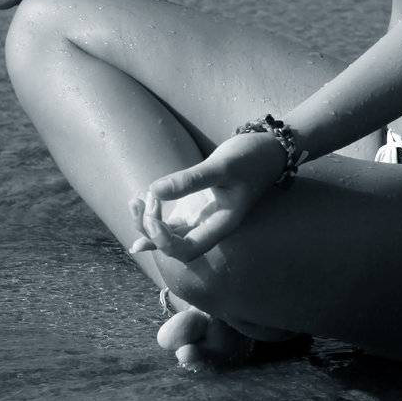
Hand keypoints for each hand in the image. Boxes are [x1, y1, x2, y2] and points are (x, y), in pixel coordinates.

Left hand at [128, 132, 289, 262]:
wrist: (267, 149)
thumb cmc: (251, 159)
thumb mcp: (222, 166)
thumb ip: (190, 180)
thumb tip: (154, 191)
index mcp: (220, 225)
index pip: (187, 250)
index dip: (164, 241)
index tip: (154, 214)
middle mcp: (209, 226)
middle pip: (173, 245)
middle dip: (150, 231)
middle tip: (140, 202)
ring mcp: (201, 215)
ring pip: (169, 232)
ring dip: (147, 222)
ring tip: (134, 200)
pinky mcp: (196, 203)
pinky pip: (171, 218)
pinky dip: (154, 214)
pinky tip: (139, 206)